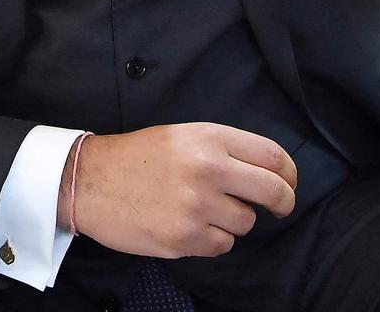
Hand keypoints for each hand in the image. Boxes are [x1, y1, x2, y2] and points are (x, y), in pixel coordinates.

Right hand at [58, 122, 296, 258]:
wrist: (91, 180)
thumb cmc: (138, 156)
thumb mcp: (182, 135)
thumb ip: (222, 148)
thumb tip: (264, 171)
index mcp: (209, 137)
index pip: (272, 155)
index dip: (289, 173)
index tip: (288, 182)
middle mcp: (208, 168)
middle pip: (273, 191)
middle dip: (284, 202)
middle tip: (281, 206)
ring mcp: (197, 205)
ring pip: (245, 222)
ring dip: (233, 220)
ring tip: (202, 208)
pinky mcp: (184, 238)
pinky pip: (222, 245)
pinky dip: (211, 239)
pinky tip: (187, 224)